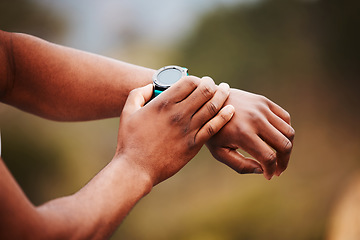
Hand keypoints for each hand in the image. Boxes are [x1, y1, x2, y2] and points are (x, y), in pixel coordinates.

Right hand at [114, 76, 234, 185]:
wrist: (136, 169)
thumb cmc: (130, 141)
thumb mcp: (128, 112)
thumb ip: (138, 94)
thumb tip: (150, 86)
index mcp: (163, 103)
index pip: (189, 82)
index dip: (196, 78)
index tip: (198, 81)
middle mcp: (178, 114)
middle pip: (204, 91)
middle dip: (211, 84)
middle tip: (215, 84)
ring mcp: (188, 129)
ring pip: (212, 107)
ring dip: (221, 96)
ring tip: (226, 90)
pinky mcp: (193, 144)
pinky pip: (214, 127)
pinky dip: (224, 116)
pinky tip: (230, 110)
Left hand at [206, 89, 294, 179]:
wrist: (207, 102)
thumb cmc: (212, 130)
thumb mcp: (219, 152)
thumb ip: (240, 165)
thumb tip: (262, 170)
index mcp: (242, 133)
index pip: (268, 157)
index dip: (271, 171)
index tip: (268, 176)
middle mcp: (255, 119)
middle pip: (284, 145)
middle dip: (284, 162)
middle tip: (278, 170)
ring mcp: (261, 108)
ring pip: (288, 132)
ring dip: (287, 148)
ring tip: (279, 156)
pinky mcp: (263, 101)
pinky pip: (285, 118)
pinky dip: (285, 131)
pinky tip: (276, 139)